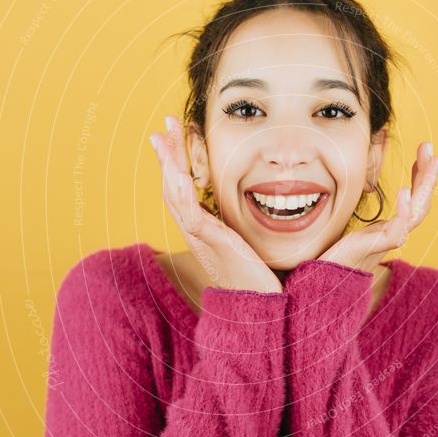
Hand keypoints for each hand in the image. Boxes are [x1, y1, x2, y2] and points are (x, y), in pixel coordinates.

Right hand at [149, 116, 282, 293]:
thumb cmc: (261, 280)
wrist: (259, 311)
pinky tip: (178, 173)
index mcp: (206, 229)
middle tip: (162, 125)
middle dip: (168, 154)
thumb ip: (254, 226)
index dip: (177, 161)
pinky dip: (182, 193)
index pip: (185, 188)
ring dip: (169, 165)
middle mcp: (198, 232)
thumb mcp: (254, 245)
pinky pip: (191, 215)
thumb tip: (275, 207)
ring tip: (162, 138)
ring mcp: (203, 238)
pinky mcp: (213, 245)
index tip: (173, 136)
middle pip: (173, 186)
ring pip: (176, 195)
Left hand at [317, 142, 437, 271]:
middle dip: (429, 176)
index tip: (423, 153)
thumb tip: (366, 195)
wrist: (324, 282)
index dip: (420, 176)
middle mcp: (393, 234)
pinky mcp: (375, 249)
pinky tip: (405, 191)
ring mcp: (386, 242)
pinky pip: (397, 231)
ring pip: (416, 214)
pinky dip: (404, 211)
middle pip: (421, 204)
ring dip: (425, 187)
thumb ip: (364, 215)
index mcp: (389, 227)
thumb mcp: (354, 227)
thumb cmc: (337, 256)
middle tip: (435, 152)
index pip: (413, 199)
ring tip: (430, 163)